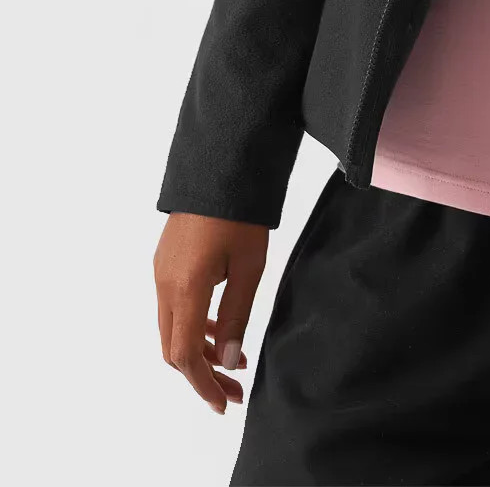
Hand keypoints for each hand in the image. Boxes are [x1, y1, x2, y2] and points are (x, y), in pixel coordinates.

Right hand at [154, 212, 267, 413]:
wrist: (220, 165)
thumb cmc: (240, 214)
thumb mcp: (248, 266)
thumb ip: (236, 314)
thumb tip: (229, 359)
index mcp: (183, 288)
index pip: (184, 355)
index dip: (203, 385)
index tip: (224, 403)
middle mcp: (164, 284)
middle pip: (173, 347)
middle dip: (202, 374)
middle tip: (235, 388)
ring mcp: (161, 271)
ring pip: (171, 328)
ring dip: (198, 350)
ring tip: (232, 361)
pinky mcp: (166, 261)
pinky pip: (172, 307)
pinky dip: (192, 326)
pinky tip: (218, 327)